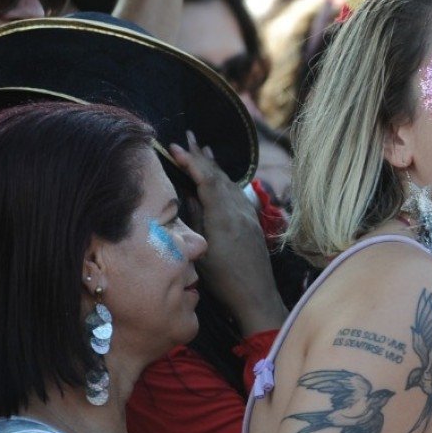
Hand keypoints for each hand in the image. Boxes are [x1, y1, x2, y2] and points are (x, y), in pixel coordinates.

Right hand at [168, 135, 286, 335]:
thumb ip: (195, 218)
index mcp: (224, 215)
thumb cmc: (224, 279)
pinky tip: (223, 179)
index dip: (190, 160)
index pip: (206, 178)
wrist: (257, 296)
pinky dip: (226, 181)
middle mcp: (239, 210)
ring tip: (205, 149)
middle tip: (188, 136)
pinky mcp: (254, 223)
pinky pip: (238, 194)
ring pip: (230, 183)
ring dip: (216, 166)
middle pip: (219, 176)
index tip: (174, 146)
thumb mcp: (201, 249)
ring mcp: (250, 216)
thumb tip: (187, 194)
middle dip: (202, 156)